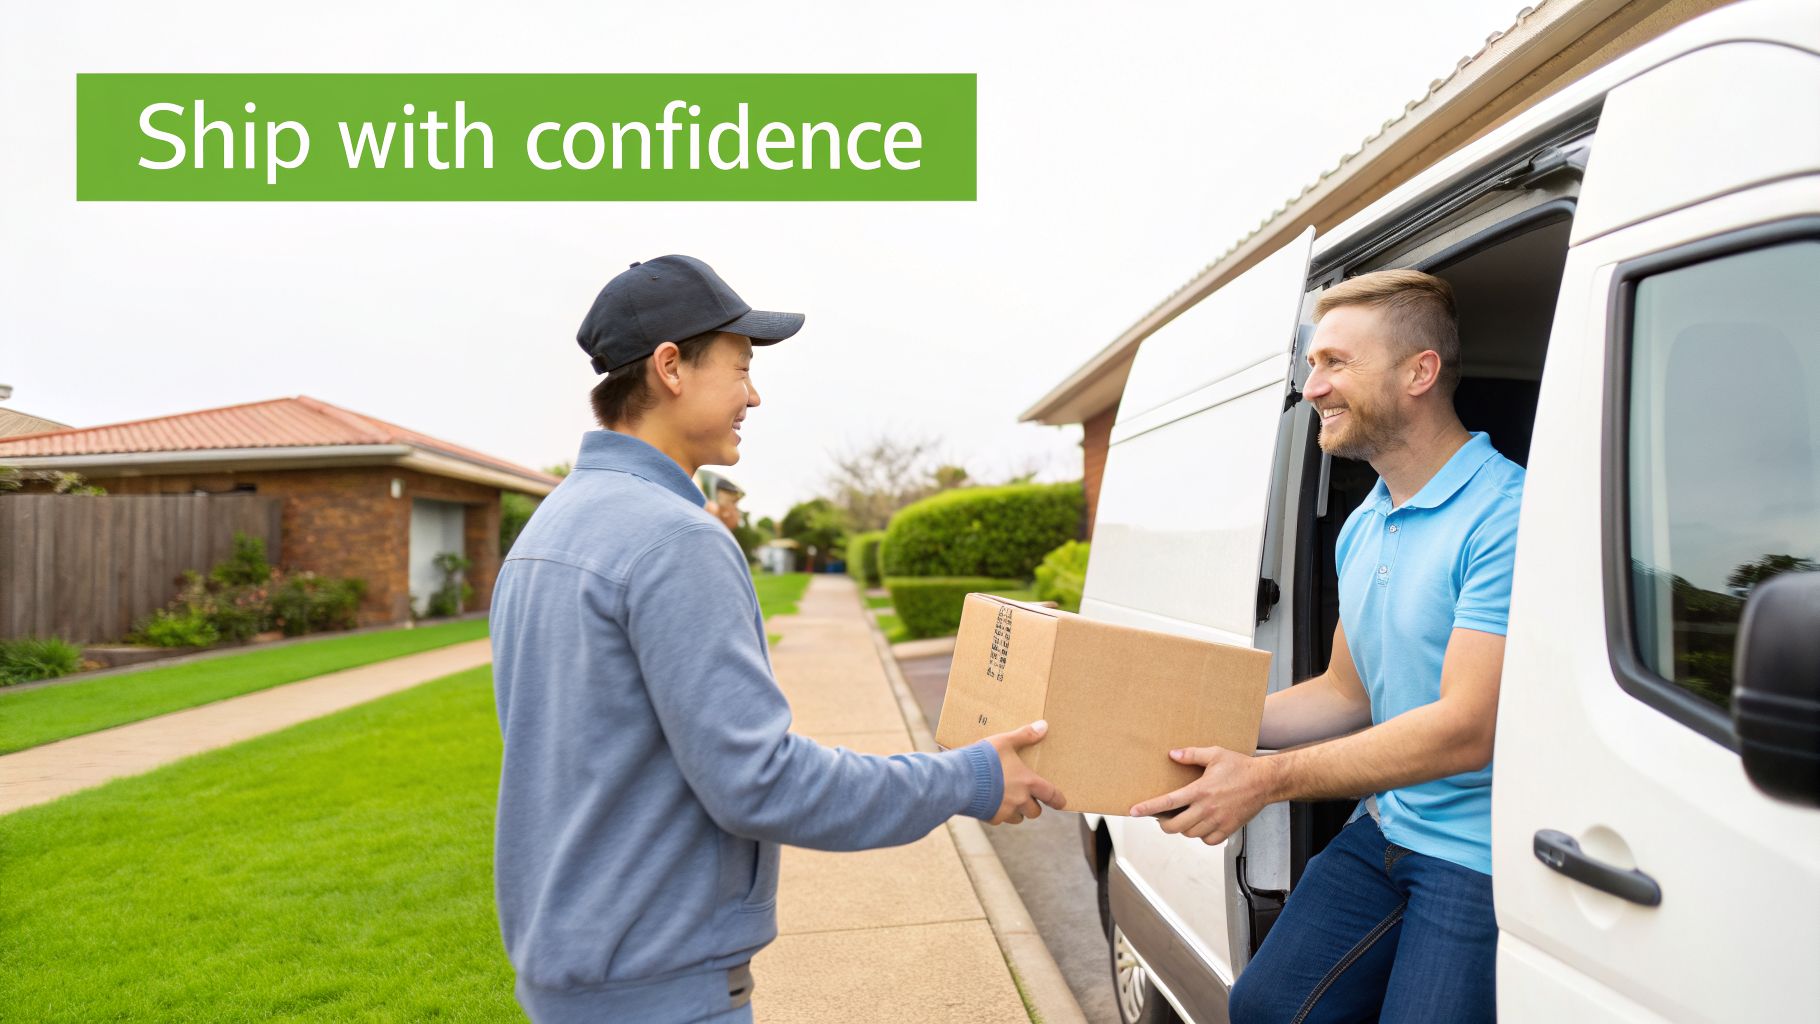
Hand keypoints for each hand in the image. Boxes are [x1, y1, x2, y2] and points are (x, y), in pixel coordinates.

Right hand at [984, 719, 1066, 824]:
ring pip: (1017, 818)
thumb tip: (1044, 726)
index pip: (1050, 794)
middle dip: (1033, 806)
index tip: (1062, 803)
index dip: (1058, 799)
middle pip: (1034, 811)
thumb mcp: (1004, 742)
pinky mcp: (990, 817)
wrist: (960, 779)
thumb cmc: (984, 758)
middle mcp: (1019, 800)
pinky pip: (999, 819)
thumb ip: (1024, 735)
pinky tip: (989, 802)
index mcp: (1027, 782)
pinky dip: (997, 812)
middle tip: (1027, 798)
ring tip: (1008, 800)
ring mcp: (1005, 811)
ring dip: (1016, 811)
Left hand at [1127, 746, 1277, 844]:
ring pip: (1190, 834)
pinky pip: (1208, 841)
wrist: (1266, 781)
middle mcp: (1207, 809)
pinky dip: (1202, 836)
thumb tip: (1172, 754)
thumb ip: (1191, 754)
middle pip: (1175, 826)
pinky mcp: (1229, 829)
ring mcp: (1218, 821)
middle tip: (1162, 818)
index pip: (1168, 802)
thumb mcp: (1215, 754)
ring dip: (1183, 829)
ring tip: (1184, 818)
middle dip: (1163, 824)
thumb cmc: (1240, 767)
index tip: (1133, 812)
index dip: (1148, 808)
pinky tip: (1202, 825)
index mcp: (1200, 790)